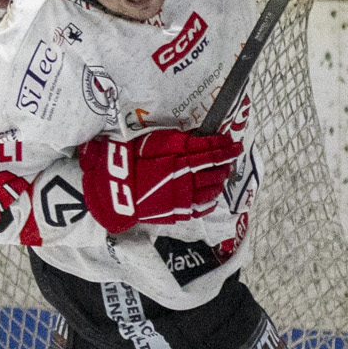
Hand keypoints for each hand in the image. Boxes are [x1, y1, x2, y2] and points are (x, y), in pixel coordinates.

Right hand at [79, 128, 240, 233]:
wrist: (112, 191)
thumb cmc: (127, 161)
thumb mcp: (151, 142)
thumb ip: (176, 141)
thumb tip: (198, 137)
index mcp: (178, 159)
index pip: (211, 152)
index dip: (226, 148)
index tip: (235, 143)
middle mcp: (184, 179)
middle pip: (215, 171)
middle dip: (225, 164)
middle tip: (229, 158)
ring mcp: (182, 198)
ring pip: (211, 190)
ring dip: (220, 181)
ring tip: (222, 175)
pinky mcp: (176, 212)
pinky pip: (201, 207)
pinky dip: (210, 201)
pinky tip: (211, 195)